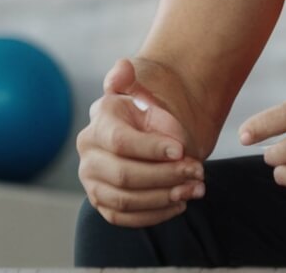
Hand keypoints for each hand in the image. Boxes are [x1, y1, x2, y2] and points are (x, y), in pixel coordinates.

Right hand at [76, 58, 205, 227]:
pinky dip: (155, 215)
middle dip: (165, 176)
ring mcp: (92, 181)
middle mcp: (88, 153)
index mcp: (99, 122)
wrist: (147, 131)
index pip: (121, 142)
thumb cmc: (148, 110)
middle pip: (124, 175)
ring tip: (194, 189)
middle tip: (197, 171)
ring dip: (163, 197)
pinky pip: (125, 218)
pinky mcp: (102, 203)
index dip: (152, 149)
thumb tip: (122, 68)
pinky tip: (179, 203)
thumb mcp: (143, 89)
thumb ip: (130, 79)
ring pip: (125, 200)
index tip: (182, 150)